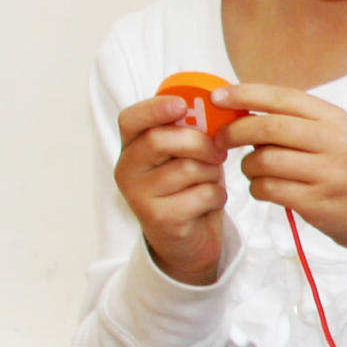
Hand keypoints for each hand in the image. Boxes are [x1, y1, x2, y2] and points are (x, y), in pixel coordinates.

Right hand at [113, 93, 229, 284]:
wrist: (187, 241)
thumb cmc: (189, 188)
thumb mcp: (187, 156)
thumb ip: (191, 133)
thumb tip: (218, 110)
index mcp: (131, 148)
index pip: (130, 119)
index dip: (155, 108)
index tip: (181, 105)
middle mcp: (127, 170)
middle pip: (160, 139)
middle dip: (199, 142)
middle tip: (219, 151)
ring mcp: (139, 196)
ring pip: (187, 168)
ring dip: (213, 173)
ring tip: (210, 181)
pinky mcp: (161, 219)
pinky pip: (202, 194)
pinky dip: (217, 196)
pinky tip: (209, 202)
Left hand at [213, 84, 346, 283]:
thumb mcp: (335, 135)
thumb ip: (295, 120)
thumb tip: (240, 108)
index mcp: (334, 119)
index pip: (281, 98)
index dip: (244, 94)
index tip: (218, 98)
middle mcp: (334, 143)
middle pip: (268, 128)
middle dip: (234, 131)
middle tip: (221, 139)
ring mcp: (328, 174)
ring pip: (264, 161)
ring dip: (247, 166)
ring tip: (254, 170)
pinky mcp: (318, 203)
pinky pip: (269, 190)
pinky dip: (257, 188)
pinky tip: (266, 188)